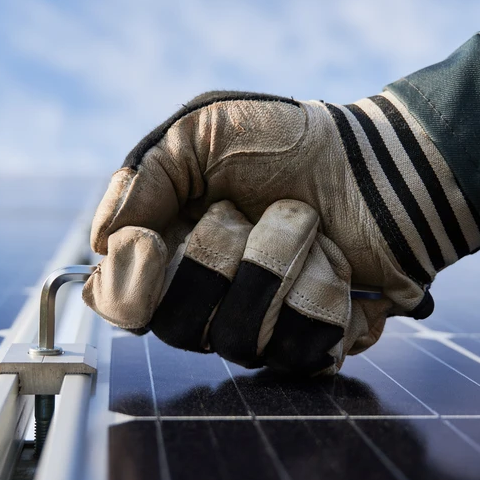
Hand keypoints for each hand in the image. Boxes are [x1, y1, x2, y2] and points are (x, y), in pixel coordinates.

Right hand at [83, 90, 479, 374]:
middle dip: (219, 254)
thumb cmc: (290, 143)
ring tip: (308, 222)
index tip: (152, 243)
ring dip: (279, 260)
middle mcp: (209, 301)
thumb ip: (142, 179)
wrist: (379, 161)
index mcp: (169, 253)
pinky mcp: (315, 346)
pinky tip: (339, 260)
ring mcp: (262, 330)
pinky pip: (302, 347)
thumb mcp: (201, 132)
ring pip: (239, 337)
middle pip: (176, 326)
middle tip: (248, 209)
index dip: (127, 287)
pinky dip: (324, 288)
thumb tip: (100, 244)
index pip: (119, 304)